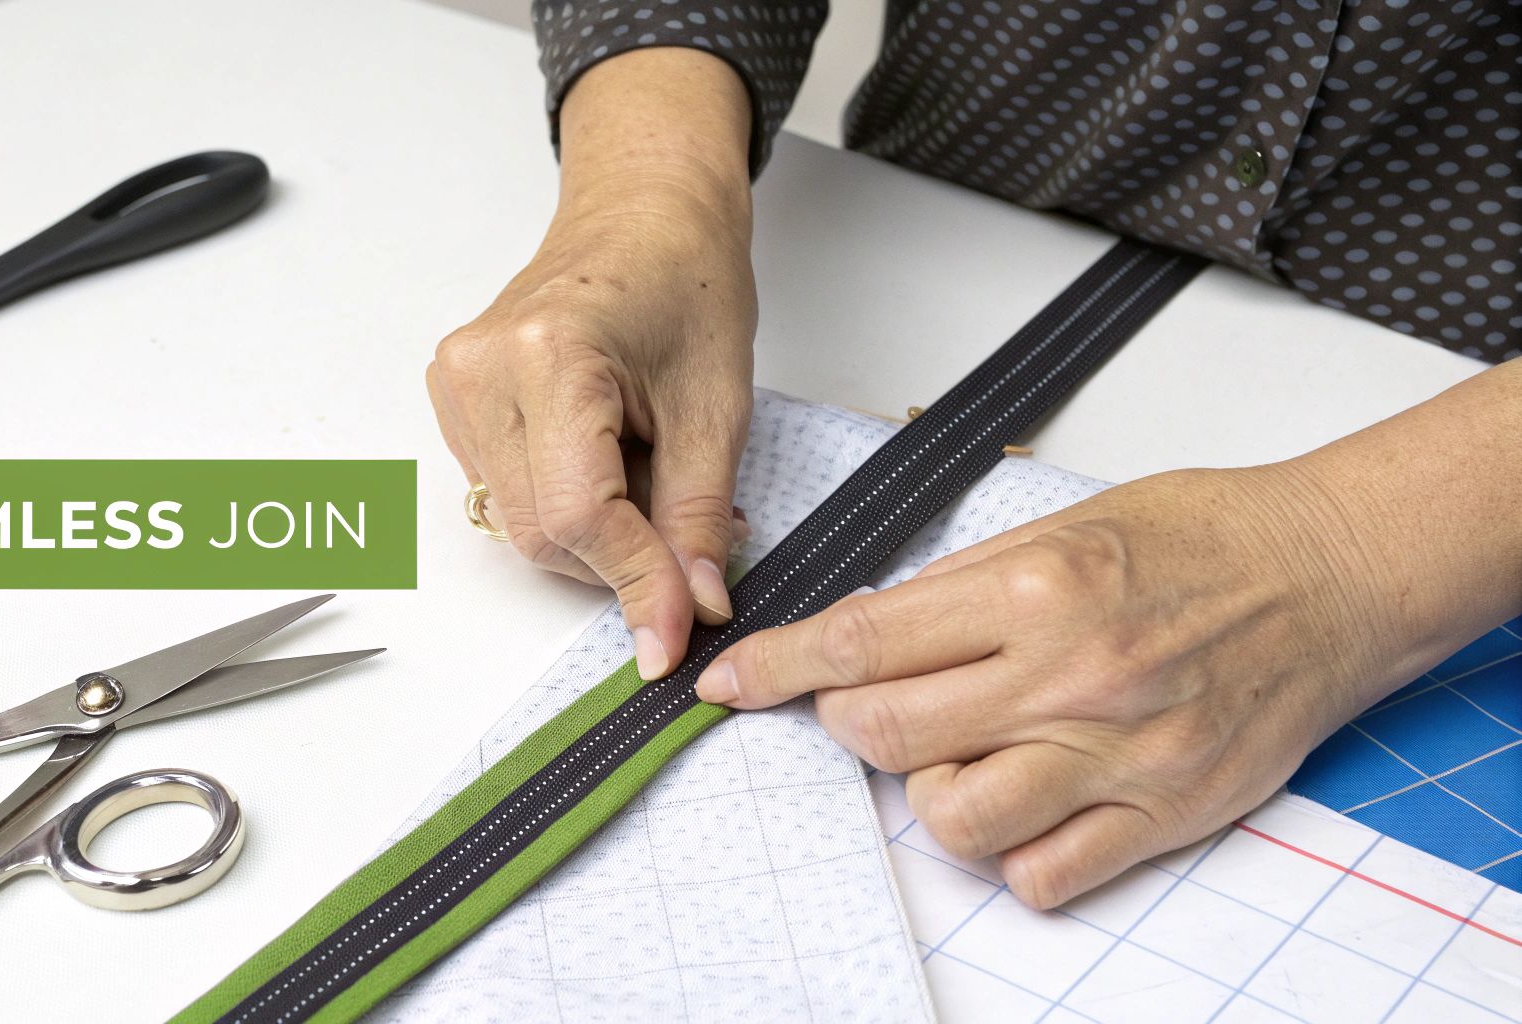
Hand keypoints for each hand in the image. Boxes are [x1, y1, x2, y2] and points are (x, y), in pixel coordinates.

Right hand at [427, 49, 756, 678]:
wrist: (645, 212)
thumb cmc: (685, 278)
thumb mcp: (717, 406)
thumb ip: (698, 518)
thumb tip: (690, 610)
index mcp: (548, 354)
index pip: (576, 515)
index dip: (634, 580)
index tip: (677, 628)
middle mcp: (482, 369)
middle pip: (541, 532)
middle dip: (620, 558)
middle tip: (690, 535)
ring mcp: (457, 385)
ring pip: (522, 522)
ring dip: (596, 530)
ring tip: (650, 467)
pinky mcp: (454, 399)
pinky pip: (509, 492)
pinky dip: (568, 501)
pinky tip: (608, 456)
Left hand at [693, 463, 1436, 908]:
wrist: (1330, 574)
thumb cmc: (1202, 536)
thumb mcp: (1067, 522)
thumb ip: (962, 586)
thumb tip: (870, 634)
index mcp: (1037, 588)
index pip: (861, 641)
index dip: (776, 667)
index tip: (730, 680)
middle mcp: (1071, 676)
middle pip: (885, 737)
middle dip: (845, 726)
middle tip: (870, 706)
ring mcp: (1118, 753)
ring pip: (953, 821)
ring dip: (928, 793)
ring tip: (960, 753)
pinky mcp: (1164, 811)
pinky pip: (1042, 876)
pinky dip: (1011, 853)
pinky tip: (1025, 801)